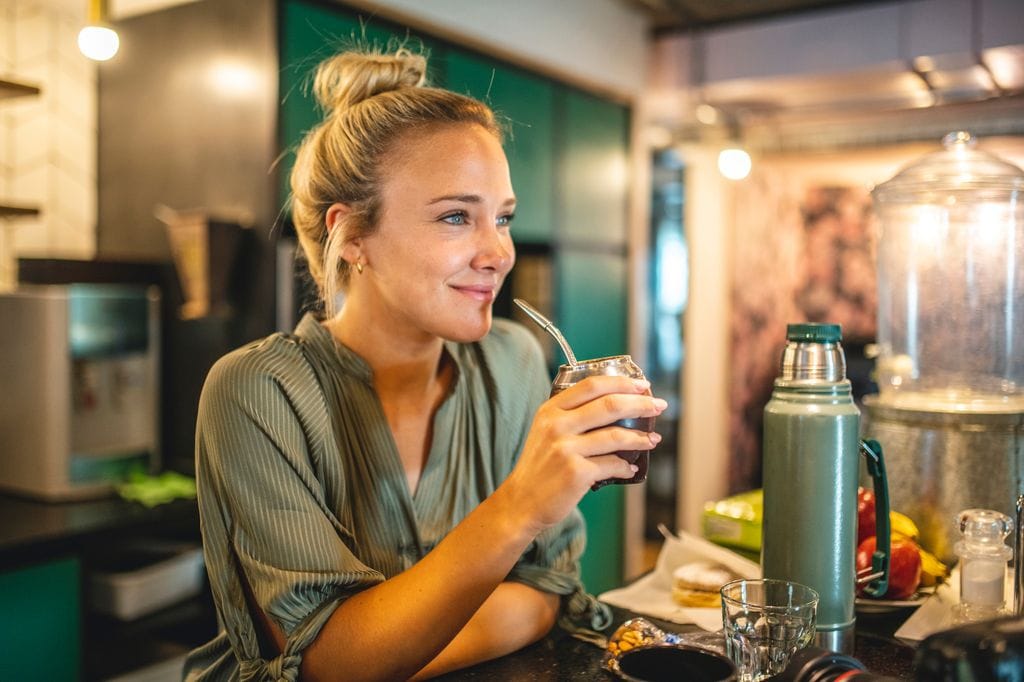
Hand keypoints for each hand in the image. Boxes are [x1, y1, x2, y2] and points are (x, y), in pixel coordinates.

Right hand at [500, 375, 665, 534]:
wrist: (521, 502)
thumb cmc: (539, 467)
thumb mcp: (545, 431)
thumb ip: (570, 416)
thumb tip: (615, 406)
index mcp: (551, 410)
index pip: (592, 385)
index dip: (622, 383)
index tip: (642, 386)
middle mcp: (557, 425)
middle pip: (609, 405)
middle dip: (641, 404)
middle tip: (658, 407)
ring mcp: (566, 449)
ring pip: (616, 435)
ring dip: (641, 438)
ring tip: (652, 440)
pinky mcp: (576, 472)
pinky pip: (613, 464)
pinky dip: (626, 466)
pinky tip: (630, 468)